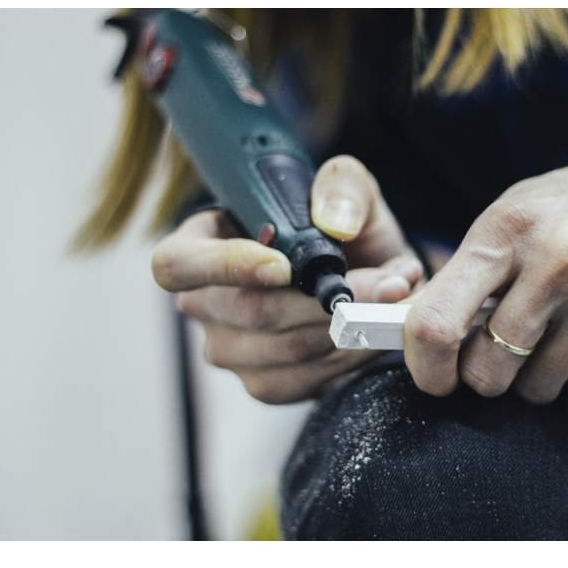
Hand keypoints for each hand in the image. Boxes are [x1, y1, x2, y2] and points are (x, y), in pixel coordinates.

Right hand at [152, 155, 422, 402]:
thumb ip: (343, 185)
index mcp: (202, 243)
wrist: (374, 275)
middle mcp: (204, 302)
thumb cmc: (345, 229)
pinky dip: (349, 357)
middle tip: (385, 284)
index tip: (283, 267)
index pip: (176, 264)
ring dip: (349, 327)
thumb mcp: (349, 188)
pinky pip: (303, 380)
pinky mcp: (264, 383)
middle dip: (325, 299)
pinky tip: (372, 333)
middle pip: (247, 311)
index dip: (225, 267)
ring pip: (284, 349)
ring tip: (390, 300)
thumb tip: (333, 223)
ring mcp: (230, 348)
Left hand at [404, 137, 567, 401]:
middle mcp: (557, 262)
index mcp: (508, 229)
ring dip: (534, 373)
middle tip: (499, 348)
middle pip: (486, 369)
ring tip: (553, 328)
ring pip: (534, 387)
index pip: (438, 321)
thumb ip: (466, 271)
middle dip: (484, 371)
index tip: (432, 374)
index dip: (425, 364)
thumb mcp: (514, 212)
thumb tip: (419, 330)